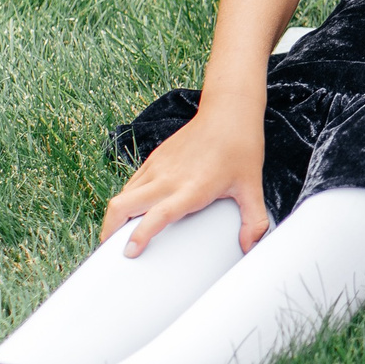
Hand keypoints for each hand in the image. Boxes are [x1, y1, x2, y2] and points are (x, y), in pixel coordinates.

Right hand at [101, 94, 271, 256]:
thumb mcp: (251, 186)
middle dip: (110, 230)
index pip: (157, 215)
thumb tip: (250, 246)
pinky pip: (131, 183)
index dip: (140, 235)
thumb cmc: (241, 147)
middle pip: (123, 205)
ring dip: (116, 216)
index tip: (130, 252)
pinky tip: (132, 211)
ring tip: (117, 236)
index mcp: (191, 188)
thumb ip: (254, 220)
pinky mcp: (155, 158)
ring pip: (123, 194)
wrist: (229, 111)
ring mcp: (158, 166)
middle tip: (111, 251)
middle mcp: (169, 178)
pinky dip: (125, 200)